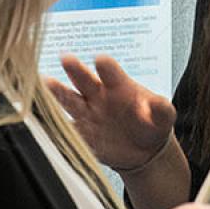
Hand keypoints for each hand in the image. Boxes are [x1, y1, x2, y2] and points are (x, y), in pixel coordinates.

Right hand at [46, 54, 175, 169]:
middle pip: (84, 79)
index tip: (100, 61)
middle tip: (66, 58)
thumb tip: (155, 105)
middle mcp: (98, 95)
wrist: (143, 150)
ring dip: (57, 93)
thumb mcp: (164, 117)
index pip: (110, 71)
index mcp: (118, 85)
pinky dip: (55, 125)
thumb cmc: (152, 124)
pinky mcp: (81, 134)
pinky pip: (66, 129)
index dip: (106, 66)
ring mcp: (87, 114)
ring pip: (69, 100)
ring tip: (45, 84)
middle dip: (75, 69)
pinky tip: (45, 120)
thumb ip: (161, 109)